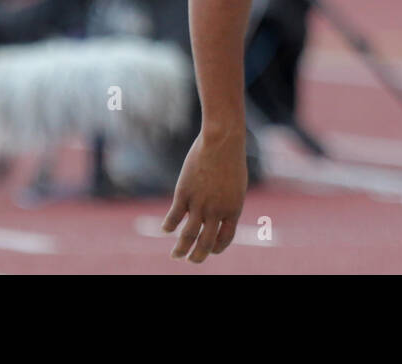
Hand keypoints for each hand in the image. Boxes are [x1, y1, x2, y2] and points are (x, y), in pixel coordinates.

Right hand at [161, 129, 246, 263]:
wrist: (222, 141)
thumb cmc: (231, 159)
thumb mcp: (236, 185)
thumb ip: (227, 203)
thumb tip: (217, 217)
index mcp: (233, 209)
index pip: (225, 239)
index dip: (217, 248)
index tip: (210, 249)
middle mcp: (216, 211)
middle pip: (206, 244)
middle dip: (198, 257)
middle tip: (191, 260)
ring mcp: (199, 203)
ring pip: (187, 237)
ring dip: (181, 250)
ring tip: (176, 256)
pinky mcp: (184, 194)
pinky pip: (174, 218)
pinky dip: (168, 227)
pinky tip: (165, 229)